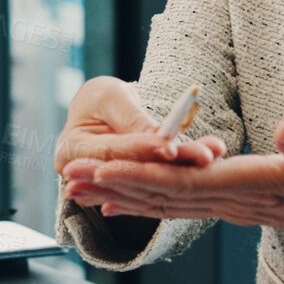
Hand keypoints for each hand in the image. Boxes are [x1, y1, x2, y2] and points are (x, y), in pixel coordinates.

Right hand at [54, 76, 225, 176]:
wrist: (100, 112)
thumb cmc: (99, 99)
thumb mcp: (110, 97)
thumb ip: (130, 118)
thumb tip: (157, 136)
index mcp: (70, 152)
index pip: (112, 153)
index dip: (143, 150)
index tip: (171, 147)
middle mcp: (88, 177)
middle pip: (136, 170)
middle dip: (175, 162)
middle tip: (207, 155)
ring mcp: (109, 186)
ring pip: (152, 175)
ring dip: (186, 165)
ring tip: (213, 154)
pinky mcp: (131, 186)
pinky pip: (158, 178)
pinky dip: (184, 167)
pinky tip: (208, 159)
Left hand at [61, 120, 283, 283]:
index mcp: (254, 184)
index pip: (185, 181)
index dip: (140, 174)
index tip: (102, 166)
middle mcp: (235, 201)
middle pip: (163, 195)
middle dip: (114, 186)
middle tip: (69, 178)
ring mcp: (232, 207)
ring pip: (167, 202)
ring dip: (122, 194)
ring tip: (80, 188)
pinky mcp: (235, 205)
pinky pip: (181, 205)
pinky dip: (146, 202)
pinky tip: (120, 203)